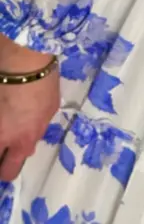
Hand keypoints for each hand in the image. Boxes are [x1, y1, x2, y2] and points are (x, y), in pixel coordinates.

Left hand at [0, 36, 59, 181]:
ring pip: (28, 146)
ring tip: (13, 121)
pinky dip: (32, 121)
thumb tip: (1, 129)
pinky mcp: (54, 108)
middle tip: (1, 147)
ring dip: (19, 142)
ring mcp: (41, 124)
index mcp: (3, 138)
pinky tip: (27, 104)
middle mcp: (24, 140)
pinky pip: (40, 124)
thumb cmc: (2, 80)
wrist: (29, 57)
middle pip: (11, 170)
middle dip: (3, 167)